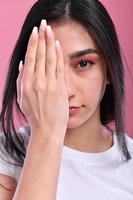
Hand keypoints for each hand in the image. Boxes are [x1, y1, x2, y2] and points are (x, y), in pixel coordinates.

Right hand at [16, 20, 68, 136]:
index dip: (33, 43)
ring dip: (50, 42)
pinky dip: (58, 55)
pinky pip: (59, 67)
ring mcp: (49, 84)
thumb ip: (21, 80)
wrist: (47, 129)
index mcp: (26, 84)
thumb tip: (23, 63)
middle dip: (42, 37)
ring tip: (50, 30)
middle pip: (40, 55)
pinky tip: (58, 45)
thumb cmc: (35, 115)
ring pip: (50, 58)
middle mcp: (37, 82)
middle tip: (43, 24)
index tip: (35, 32)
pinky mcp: (60, 88)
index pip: (30, 58)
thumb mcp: (22, 99)